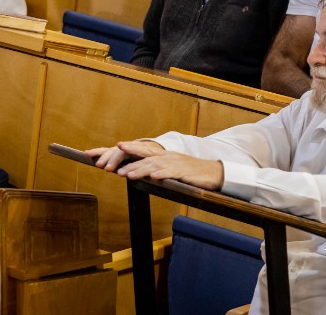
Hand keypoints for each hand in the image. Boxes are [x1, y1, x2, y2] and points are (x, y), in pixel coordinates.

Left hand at [88, 140, 224, 189]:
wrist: (214, 173)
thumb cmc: (193, 174)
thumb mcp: (174, 170)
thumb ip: (160, 171)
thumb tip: (146, 176)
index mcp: (165, 156)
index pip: (144, 151)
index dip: (129, 149)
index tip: (115, 147)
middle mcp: (168, 156)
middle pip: (145, 156)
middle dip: (128, 157)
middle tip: (112, 163)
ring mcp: (176, 163)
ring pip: (153, 165)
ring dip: (138, 170)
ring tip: (125, 175)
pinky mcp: (184, 172)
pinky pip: (170, 172)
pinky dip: (160, 174)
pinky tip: (152, 177)